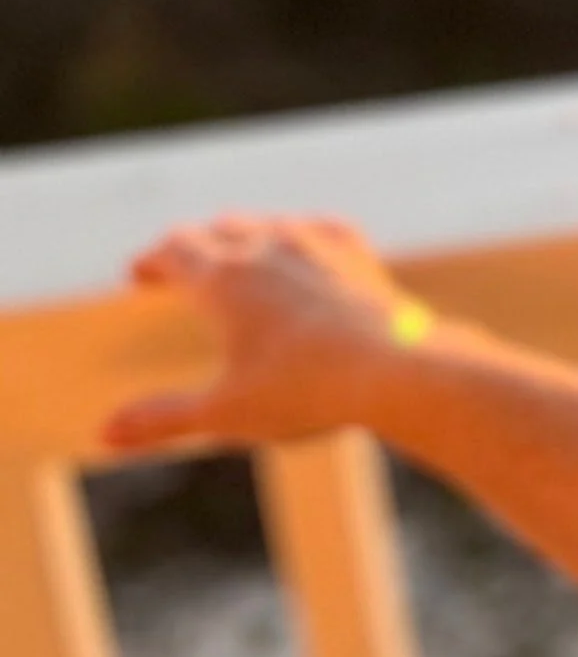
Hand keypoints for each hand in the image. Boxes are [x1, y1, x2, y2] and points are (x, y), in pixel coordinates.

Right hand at [101, 213, 426, 453]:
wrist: (395, 366)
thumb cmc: (305, 392)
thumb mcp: (224, 413)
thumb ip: (162, 419)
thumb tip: (103, 432)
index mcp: (225, 280)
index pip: (176, 251)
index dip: (153, 261)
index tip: (138, 272)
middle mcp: (266, 247)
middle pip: (215, 233)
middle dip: (188, 249)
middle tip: (172, 265)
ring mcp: (315, 242)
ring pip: (263, 225)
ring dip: (238, 236)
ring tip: (228, 248)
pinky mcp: (356, 252)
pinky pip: (316, 227)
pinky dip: (292, 234)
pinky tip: (298, 240)